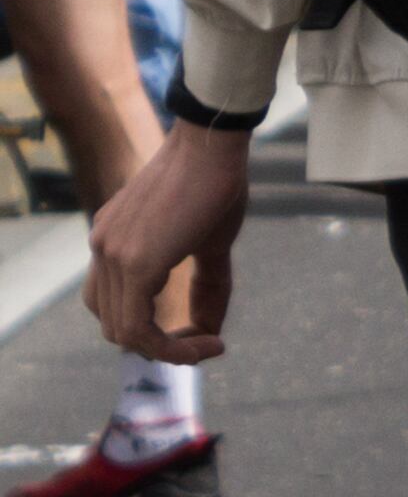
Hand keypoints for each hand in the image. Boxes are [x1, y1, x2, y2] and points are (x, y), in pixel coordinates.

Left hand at [87, 125, 247, 364]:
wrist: (212, 146)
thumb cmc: (215, 185)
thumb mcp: (211, 243)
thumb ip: (206, 286)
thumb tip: (211, 332)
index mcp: (113, 242)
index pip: (114, 305)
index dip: (151, 330)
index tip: (200, 333)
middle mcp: (103, 249)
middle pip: (115, 325)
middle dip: (160, 346)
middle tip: (204, 343)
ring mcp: (111, 254)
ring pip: (123, 332)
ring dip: (165, 350)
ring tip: (206, 345)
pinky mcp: (132, 259)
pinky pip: (137, 323)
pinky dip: (169, 345)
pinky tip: (207, 338)